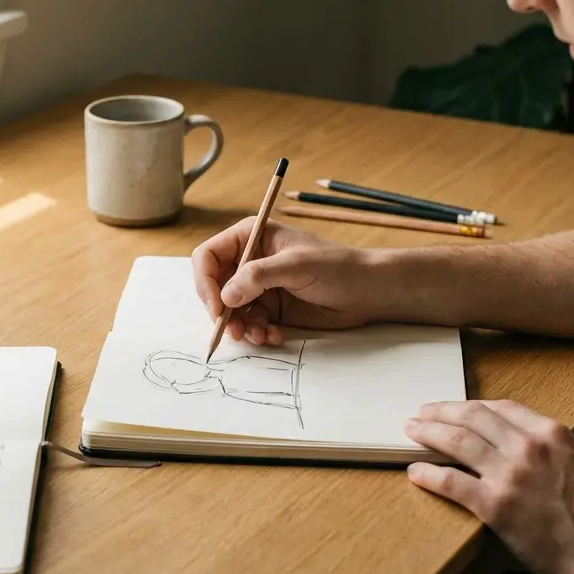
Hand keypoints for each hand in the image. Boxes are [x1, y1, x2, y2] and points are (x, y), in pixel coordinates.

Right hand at [191, 217, 371, 344]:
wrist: (367, 292)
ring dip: (241, 327)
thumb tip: (226, 295)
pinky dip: (257, 333)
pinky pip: (250, 324)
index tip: (217, 307)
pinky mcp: (271, 308)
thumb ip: (258, 277)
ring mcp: (259, 286)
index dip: (205, 282)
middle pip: (214, 287)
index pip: (208, 256)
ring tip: (261, 336)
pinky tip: (274, 336)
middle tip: (235, 330)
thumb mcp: (296, 265)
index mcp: (251, 237)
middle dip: (222, 311)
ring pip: (230, 311)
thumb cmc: (336, 267)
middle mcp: (250, 261)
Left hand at [404, 399, 573, 573]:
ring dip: (428, 433)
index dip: (471, 405)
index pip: (501, 407)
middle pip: (473, 417)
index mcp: (552, 433)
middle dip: (442, 411)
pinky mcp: (494, 504)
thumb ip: (553, 450)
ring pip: (457, 442)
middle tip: (422, 413)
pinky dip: (428, 474)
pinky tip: (416, 472)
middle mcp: (528, 446)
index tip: (455, 407)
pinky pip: (451, 482)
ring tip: (411, 431)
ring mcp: (510, 474)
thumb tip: (525, 444)